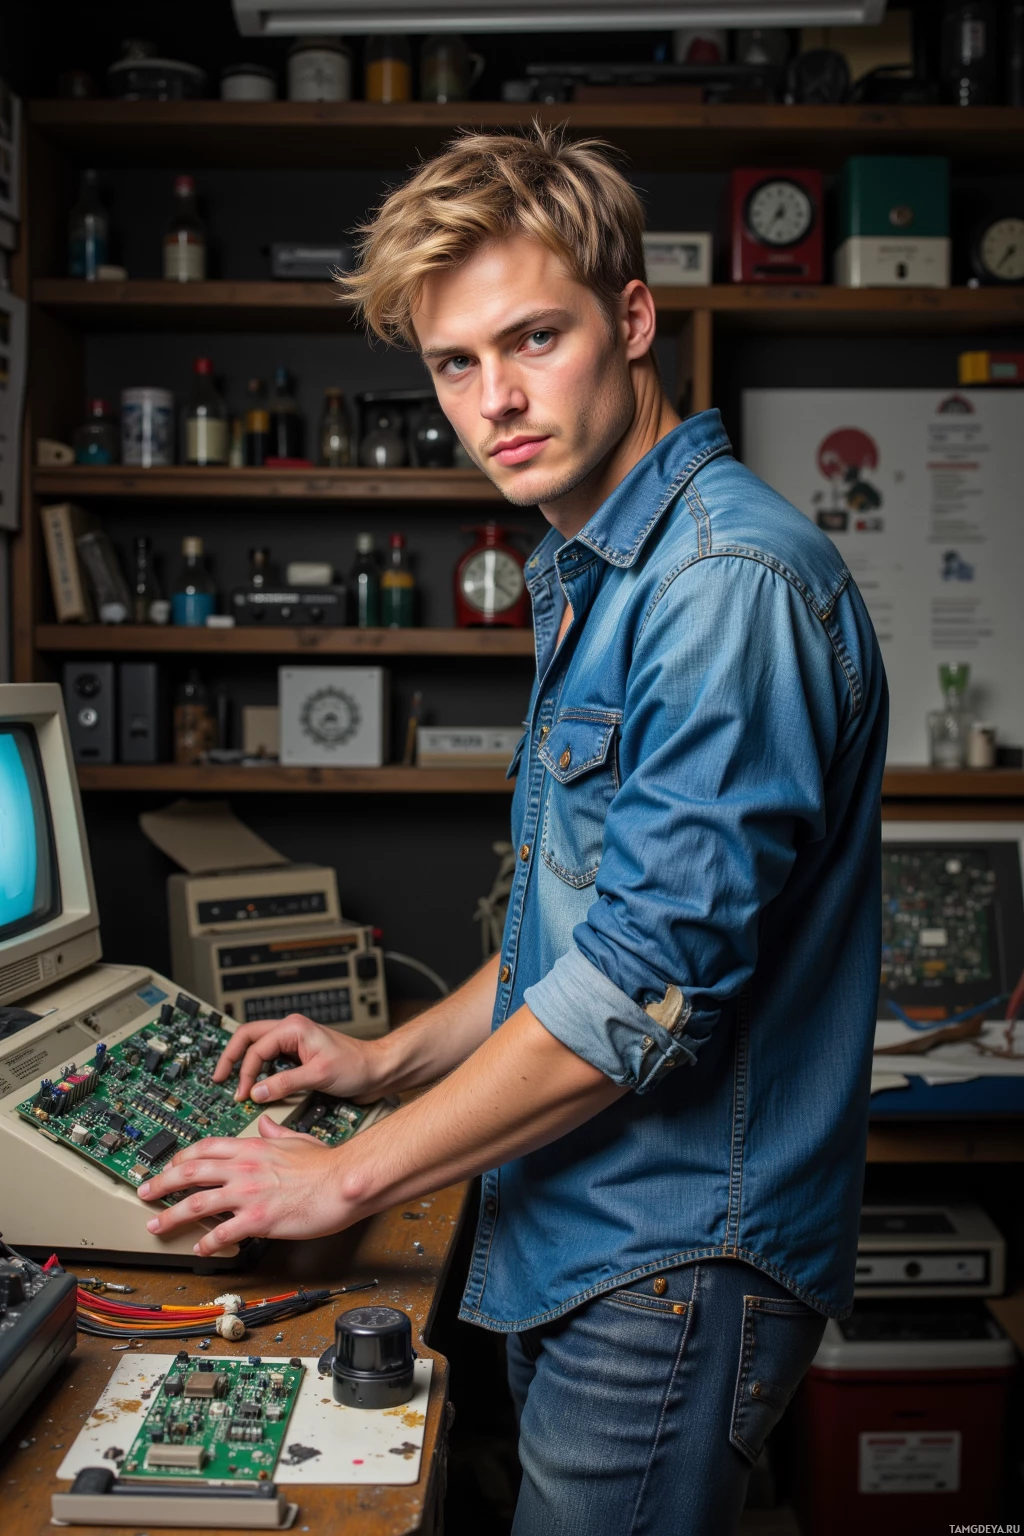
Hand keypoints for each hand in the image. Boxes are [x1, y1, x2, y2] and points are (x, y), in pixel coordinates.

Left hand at [137, 1116, 358, 1255]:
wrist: (344, 1181)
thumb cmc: (327, 1163)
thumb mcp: (296, 1137)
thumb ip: (275, 1131)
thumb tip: (265, 1122)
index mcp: (252, 1147)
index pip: (205, 1148)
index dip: (181, 1157)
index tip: (169, 1166)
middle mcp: (244, 1168)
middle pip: (190, 1172)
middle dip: (161, 1183)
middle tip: (145, 1192)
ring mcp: (249, 1193)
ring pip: (197, 1202)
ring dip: (172, 1215)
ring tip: (156, 1225)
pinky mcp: (258, 1219)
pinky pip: (223, 1232)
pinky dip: (206, 1242)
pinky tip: (198, 1248)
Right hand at [212, 1012, 377, 1105]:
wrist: (377, 1070)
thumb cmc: (357, 1065)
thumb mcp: (318, 1075)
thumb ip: (284, 1083)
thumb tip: (256, 1092)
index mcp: (293, 1028)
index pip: (255, 1048)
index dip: (245, 1072)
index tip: (243, 1095)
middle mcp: (291, 1030)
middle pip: (247, 1037)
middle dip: (231, 1058)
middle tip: (218, 1078)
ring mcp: (294, 1042)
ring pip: (257, 1047)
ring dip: (245, 1064)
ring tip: (237, 1085)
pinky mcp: (298, 1055)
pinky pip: (270, 1059)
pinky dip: (260, 1070)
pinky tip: (259, 1085)